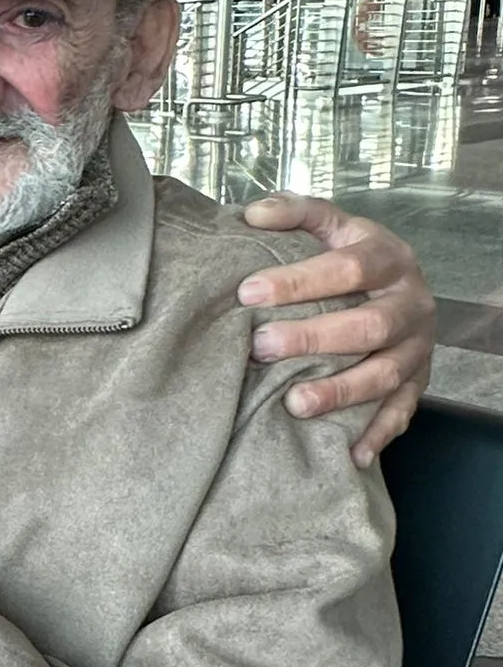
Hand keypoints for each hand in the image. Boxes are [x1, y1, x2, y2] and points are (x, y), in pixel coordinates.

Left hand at [238, 195, 435, 467]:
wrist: (400, 283)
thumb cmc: (352, 255)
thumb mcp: (332, 225)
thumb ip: (295, 212)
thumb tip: (252, 214)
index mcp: (390, 258)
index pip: (348, 267)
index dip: (298, 280)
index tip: (247, 292)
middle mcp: (412, 303)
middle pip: (369, 325)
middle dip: (313, 338)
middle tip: (260, 346)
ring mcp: (419, 347)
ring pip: (385, 374)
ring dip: (340, 392)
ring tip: (293, 404)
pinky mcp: (419, 382)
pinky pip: (403, 412)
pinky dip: (378, 434)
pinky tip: (350, 454)